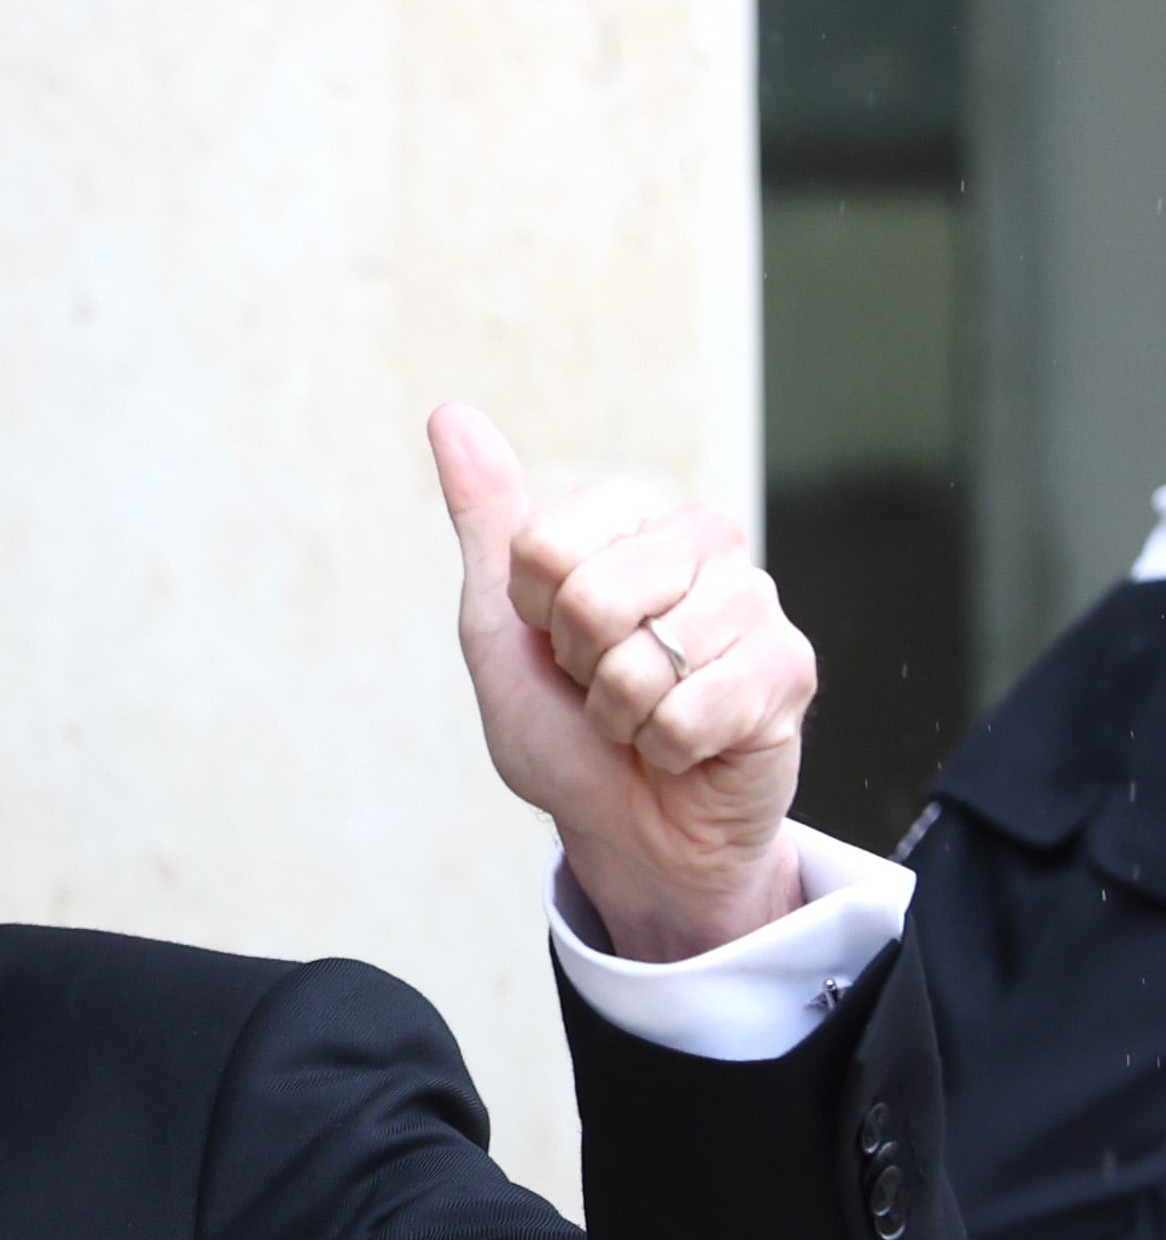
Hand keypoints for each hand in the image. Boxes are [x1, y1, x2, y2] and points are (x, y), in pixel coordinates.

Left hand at [428, 404, 813, 961]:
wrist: (630, 825)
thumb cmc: (564, 727)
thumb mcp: (499, 627)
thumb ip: (487, 523)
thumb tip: (450, 414)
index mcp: (631, 516)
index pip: (542, 546)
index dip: (533, 616)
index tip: (557, 642)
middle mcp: (703, 538)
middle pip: (589, 598)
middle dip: (578, 667)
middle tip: (604, 685)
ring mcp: (754, 600)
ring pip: (641, 661)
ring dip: (622, 714)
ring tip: (645, 715)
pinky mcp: (789, 669)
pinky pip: (688, 714)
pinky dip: (666, 749)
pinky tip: (688, 745)